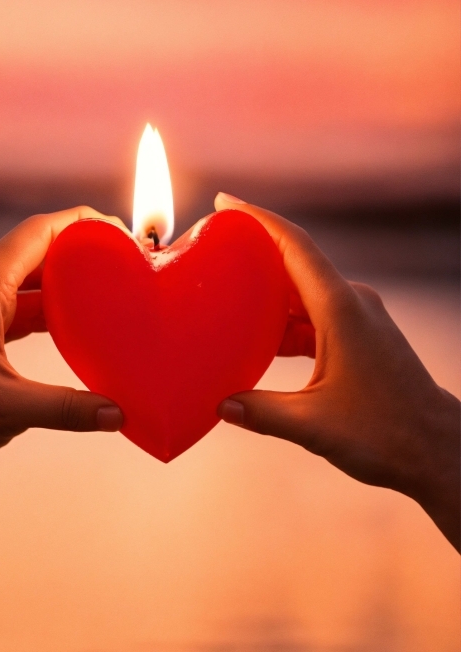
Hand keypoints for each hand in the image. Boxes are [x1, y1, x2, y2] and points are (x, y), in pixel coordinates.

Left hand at [0, 208, 124, 525]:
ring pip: (22, 276)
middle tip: (122, 264)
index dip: (83, 224)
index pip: (40, 231)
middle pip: (34, 248)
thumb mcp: (7, 410)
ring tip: (103, 293)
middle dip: (79, 252)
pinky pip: (9, 301)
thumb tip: (117, 414)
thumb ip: (67, 409)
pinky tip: (67, 327)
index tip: (120, 233)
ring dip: (61, 282)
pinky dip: (41, 308)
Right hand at [215, 193, 459, 550]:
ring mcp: (360, 318)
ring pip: (305, 292)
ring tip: (228, 295)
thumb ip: (261, 412)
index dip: (259, 218)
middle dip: (255, 253)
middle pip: (296, 262)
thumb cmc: (385, 435)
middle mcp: (352, 303)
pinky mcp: (362, 336)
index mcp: (340, 310)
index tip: (226, 202)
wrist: (437, 449)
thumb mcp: (313, 425)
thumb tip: (219, 405)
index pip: (295, 246)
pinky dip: (286, 319)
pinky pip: (316, 314)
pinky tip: (261, 338)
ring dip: (269, 292)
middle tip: (214, 249)